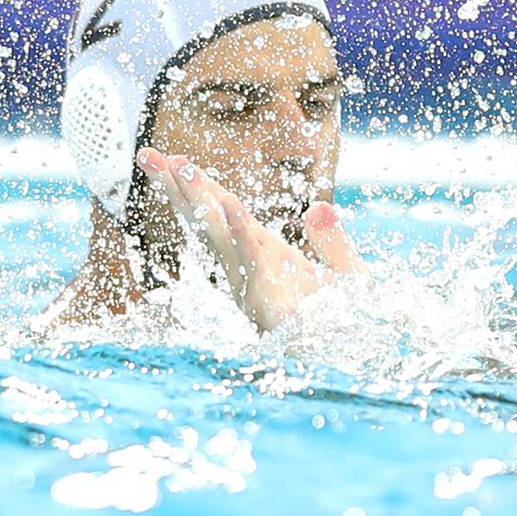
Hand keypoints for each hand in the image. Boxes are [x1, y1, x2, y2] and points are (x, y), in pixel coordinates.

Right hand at [138, 146, 367, 332]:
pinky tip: (231, 205)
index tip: (170, 158)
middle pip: (209, 221)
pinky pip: (254, 261)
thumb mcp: (348, 275)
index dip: (199, 186)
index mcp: (269, 258)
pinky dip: (243, 233)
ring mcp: (259, 286)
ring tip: (181, 166)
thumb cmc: (354, 327)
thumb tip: (318, 207)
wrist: (369, 361)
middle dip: (179, 189)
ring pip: (222, 237)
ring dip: (203, 202)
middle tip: (147, 154)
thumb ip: (333, 242)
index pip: (226, 213)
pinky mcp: (274, 304)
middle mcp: (255, 269)